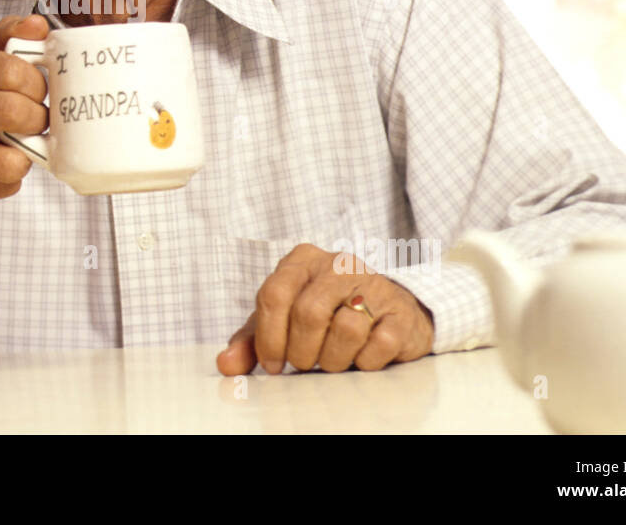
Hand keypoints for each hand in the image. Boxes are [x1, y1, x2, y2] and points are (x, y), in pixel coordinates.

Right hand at [0, 14, 48, 214]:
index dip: (37, 83)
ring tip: (18, 142)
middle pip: (14, 111)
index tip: (38, 90)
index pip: (12, 69)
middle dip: (37, 118)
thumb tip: (39, 25)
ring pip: (13, 158)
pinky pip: (6, 184)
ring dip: (27, 152)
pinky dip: (12, 177)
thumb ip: (12, 35)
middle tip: (36, 119)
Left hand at [216, 243, 433, 374]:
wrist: (387, 312)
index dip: (268, 337)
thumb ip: (251, 341)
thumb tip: (225, 364)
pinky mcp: (400, 311)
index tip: (272, 364)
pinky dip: (365, 361)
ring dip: (334, 360)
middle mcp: (338, 264)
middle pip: (308, 313)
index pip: (274, 294)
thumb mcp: (283, 322)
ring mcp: (374, 284)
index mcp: (302, 260)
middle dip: (302, 352)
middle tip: (305, 364)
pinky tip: (362, 356)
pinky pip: (378, 344)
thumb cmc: (326, 315)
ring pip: (345, 329)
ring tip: (333, 360)